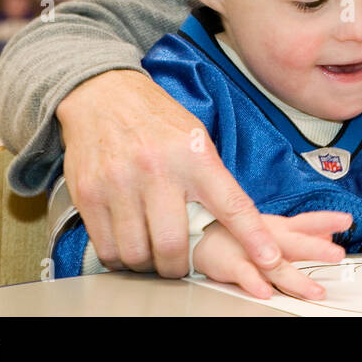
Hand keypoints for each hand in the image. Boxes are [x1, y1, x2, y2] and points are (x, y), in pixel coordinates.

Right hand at [57, 70, 347, 282]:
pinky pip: (107, 248)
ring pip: (138, 253)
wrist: (103, 94)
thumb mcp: (197, 140)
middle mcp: (158, 169)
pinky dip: (120, 258)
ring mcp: (120, 183)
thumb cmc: (157, 120)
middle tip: (179, 263)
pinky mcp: (89, 194)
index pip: (232, 205)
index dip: (254, 238)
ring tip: (151, 253)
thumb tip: (238, 225)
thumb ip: (212, 181)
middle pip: (174, 245)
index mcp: (195, 155)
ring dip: (147, 264)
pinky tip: (126, 246)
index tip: (272, 262)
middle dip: (179, 267)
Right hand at [193, 215, 350, 299]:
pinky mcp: (232, 264)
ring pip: (276, 265)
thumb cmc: (242, 233)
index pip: (307, 222)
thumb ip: (303, 232)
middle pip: (296, 243)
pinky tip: (265, 292)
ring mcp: (251, 251)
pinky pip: (244, 276)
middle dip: (317, 249)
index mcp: (280, 228)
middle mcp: (269, 239)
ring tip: (315, 290)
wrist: (202, 237)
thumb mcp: (276, 229)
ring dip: (296, 278)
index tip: (347, 220)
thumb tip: (328, 232)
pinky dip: (255, 284)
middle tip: (338, 254)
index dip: (327, 220)